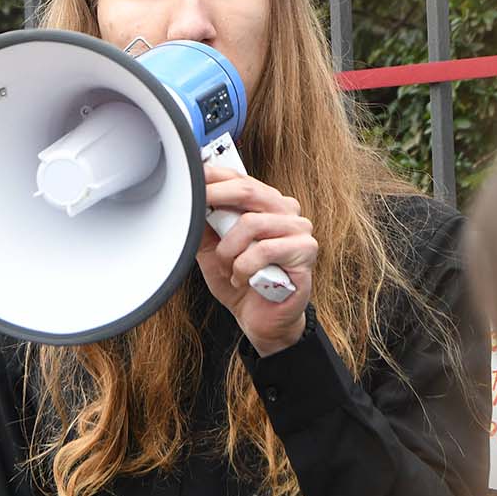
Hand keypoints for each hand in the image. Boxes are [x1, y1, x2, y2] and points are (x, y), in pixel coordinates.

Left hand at [196, 164, 316, 356]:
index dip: (215, 175)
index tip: (193, 177)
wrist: (262, 319)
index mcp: (266, 204)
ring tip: (227, 268)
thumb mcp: (213, 250)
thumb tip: (190, 199)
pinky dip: (244, 267)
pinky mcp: (305, 250)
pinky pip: (264, 250)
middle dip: (216, 197)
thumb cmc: (242, 280)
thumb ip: (206, 225)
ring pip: (252, 222)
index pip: (241, 178)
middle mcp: (285, 210)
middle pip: (248, 190)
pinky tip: (241, 278)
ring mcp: (299, 228)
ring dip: (229, 249)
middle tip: (196, 206)